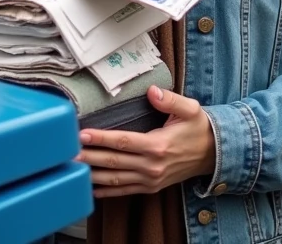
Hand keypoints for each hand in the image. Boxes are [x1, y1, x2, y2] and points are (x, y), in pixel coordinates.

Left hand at [76, 85, 216, 198]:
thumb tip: (152, 91)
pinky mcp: (151, 186)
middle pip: (113, 162)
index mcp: (157, 145)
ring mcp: (151, 179)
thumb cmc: (199, 129)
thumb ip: (170, 100)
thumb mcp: (190, 109)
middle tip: (67, 153)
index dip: (101, 138)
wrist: (214, 154)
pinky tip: (91, 187)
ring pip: (115, 179)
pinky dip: (106, 191)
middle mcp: (152, 166)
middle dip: (89, 157)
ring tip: (72, 169)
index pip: (122, 141)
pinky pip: (125, 190)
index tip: (82, 134)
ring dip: (92, 175)